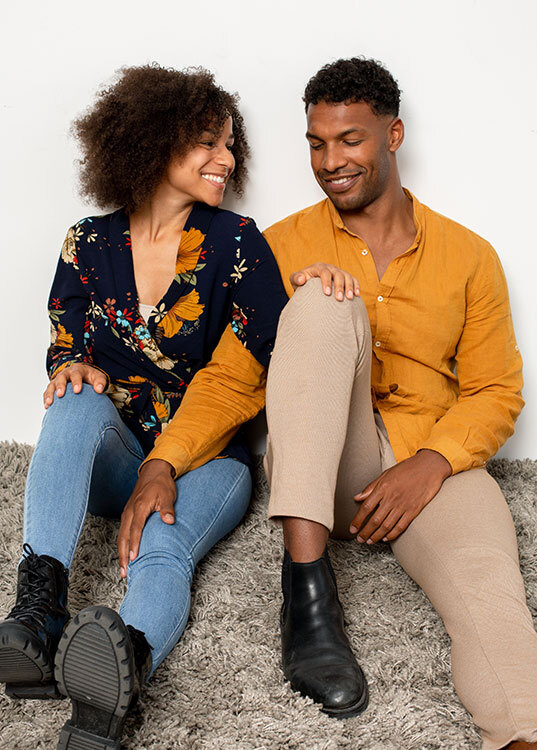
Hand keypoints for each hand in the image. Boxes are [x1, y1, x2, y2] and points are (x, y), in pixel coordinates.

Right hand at [43, 363, 106, 408]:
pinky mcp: (53, 387)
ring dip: (50, 393)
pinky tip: (47, 407)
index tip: (77, 391)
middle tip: (61, 395)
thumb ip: (100, 382)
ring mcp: (58, 380)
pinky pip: (47, 392)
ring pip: (52, 385)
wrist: (83, 375)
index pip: (76, 374)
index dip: (76, 382)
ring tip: (50, 403)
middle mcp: (66, 374)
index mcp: (77, 371)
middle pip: (61, 378)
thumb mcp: (98, 377)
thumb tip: (99, 390)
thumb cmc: (91, 377)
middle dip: (60, 386)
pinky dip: (46, 398)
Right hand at [118, 459, 175, 577]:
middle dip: (123, 555)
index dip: (134, 545)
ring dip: (121, 553)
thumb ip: (167, 509)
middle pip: (123, 537)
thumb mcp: (168, 495)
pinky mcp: (127, 514)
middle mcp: (130, 511)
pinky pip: (122, 532)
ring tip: (124, 570)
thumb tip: (169, 521)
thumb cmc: (161, 484)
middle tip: (125, 572)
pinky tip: (125, 555)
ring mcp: (127, 513)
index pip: (135, 529)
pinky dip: (122, 545)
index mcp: (139, 507)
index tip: (133, 558)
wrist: (153, 472)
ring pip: (121, 536)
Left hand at [290, 263, 359, 300]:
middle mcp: (330, 268)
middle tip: (339, 299)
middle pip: (338, 274)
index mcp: (318, 267)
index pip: (324, 272)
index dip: (326, 282)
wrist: (309, 286)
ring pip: (347, 276)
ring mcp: (339, 272)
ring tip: (350, 298)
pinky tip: (356, 295)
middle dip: (339, 286)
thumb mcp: (295, 280)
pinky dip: (356, 286)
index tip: (327, 293)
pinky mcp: (345, 277)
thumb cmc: (302, 284)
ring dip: (350, 287)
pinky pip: (353, 279)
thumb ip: (295, 278)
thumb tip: (302, 279)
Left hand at [349, 450, 451, 543]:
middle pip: (375, 520)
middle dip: (365, 532)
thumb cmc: (407, 469)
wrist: (429, 467)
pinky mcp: (414, 510)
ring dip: (376, 536)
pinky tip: (386, 538)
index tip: (352, 529)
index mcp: (383, 488)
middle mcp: (392, 498)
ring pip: (387, 526)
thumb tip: (357, 497)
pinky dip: (392, 534)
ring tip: (370, 541)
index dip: (357, 520)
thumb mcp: (386, 474)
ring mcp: (403, 505)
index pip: (366, 508)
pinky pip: (401, 526)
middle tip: (359, 539)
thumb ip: (371, 487)